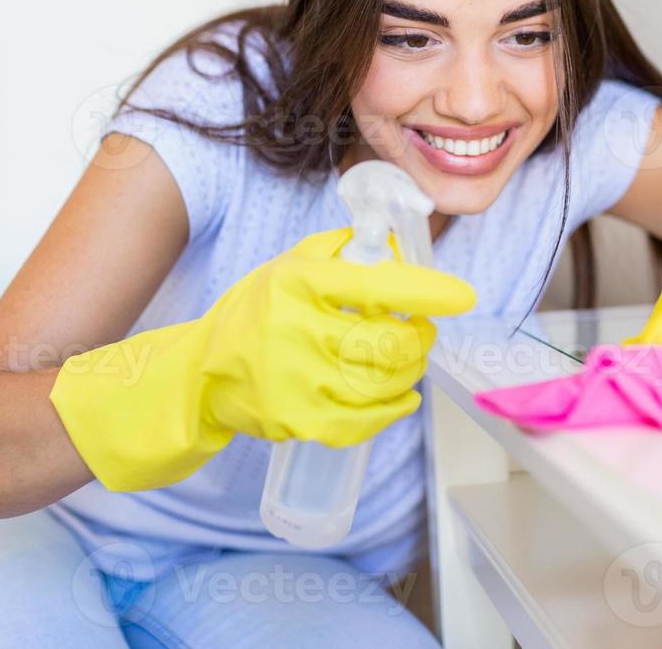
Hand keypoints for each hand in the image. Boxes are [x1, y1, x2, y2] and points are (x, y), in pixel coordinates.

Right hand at [49, 227, 476, 490]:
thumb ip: (341, 250)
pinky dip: (394, 408)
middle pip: (388, 342)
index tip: (461, 296)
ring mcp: (297, 381)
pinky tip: (400, 394)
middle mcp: (296, 331)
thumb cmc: (254, 313)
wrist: (200, 373)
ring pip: (383, 383)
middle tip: (423, 331)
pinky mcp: (298, 420)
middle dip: (420, 338)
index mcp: (297, 283)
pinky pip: (366, 420)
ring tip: (408, 358)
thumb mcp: (288, 266)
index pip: (375, 285)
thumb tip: (397, 240)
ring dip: (409, 370)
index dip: (426, 291)